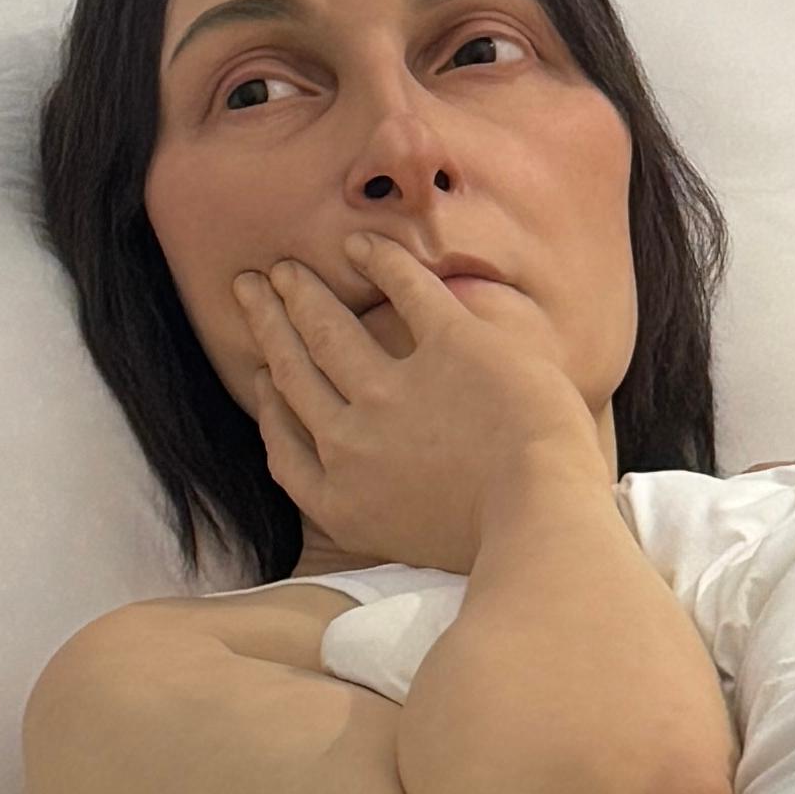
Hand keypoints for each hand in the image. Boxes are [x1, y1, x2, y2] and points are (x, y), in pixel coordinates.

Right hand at [236, 243, 602, 570]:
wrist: (543, 522)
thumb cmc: (497, 548)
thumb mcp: (411, 548)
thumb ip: (379, 511)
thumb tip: (384, 493)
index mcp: (343, 501)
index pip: (285, 449)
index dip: (268, 407)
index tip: (264, 378)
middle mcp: (352, 444)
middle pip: (295, 372)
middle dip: (268, 326)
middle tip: (251, 289)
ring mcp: (394, 393)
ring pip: (328, 330)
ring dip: (302, 293)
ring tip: (288, 269)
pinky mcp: (450, 347)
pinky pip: (406, 290)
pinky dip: (382, 261)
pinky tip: (362, 245)